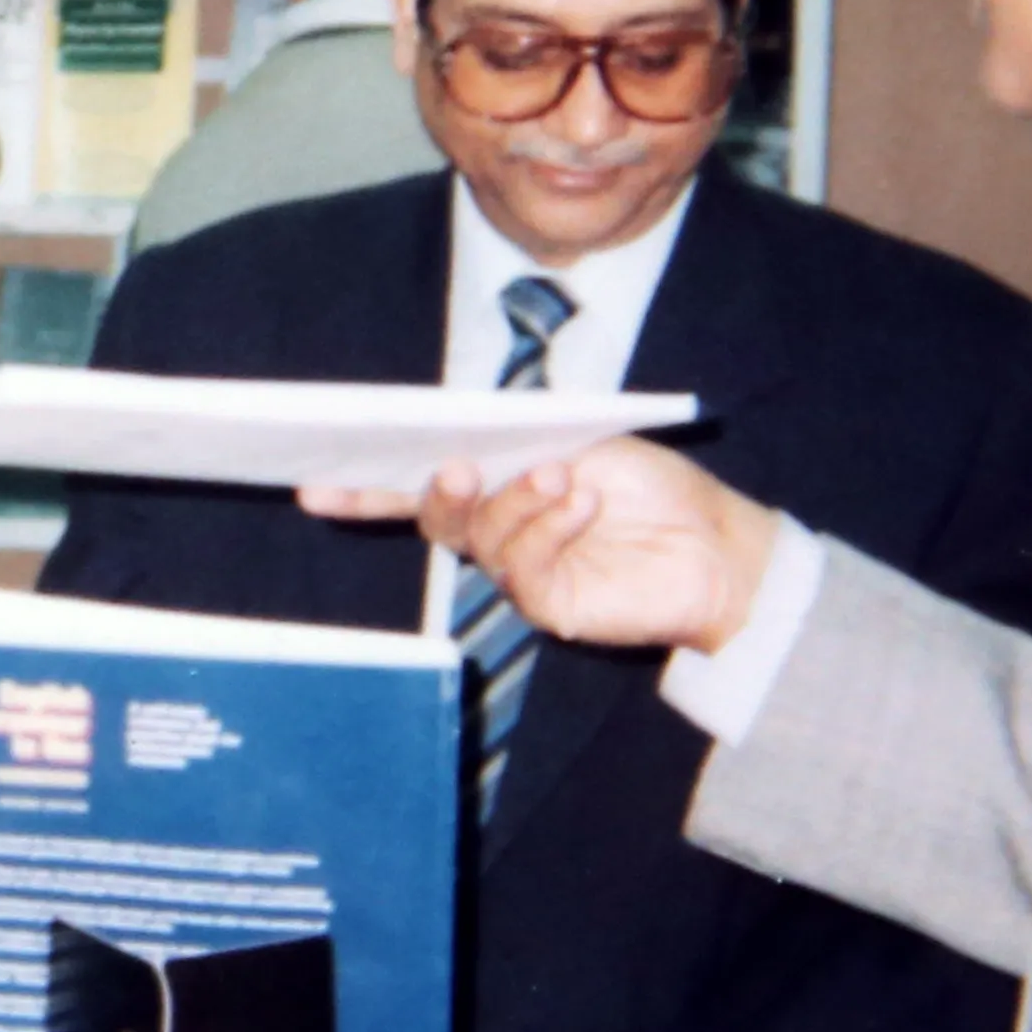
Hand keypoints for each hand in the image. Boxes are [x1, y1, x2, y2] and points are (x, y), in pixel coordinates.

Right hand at [303, 436, 781, 656]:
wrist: (718, 544)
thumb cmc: (654, 487)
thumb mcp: (581, 439)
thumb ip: (520, 437)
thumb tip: (459, 427)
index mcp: (496, 484)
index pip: (415, 486)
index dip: (362, 487)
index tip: (314, 478)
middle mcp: (497, 530)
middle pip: (434, 515)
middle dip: (434, 490)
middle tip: (452, 463)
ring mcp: (519, 571)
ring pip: (480, 537)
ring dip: (516, 500)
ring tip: (560, 475)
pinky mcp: (548, 605)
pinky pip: (522, 568)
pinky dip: (547, 527)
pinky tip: (582, 503)